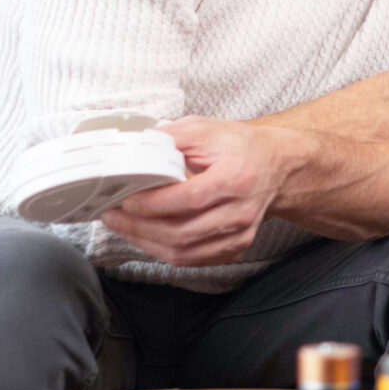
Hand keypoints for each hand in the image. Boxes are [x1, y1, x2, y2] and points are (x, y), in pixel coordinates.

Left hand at [101, 117, 293, 267]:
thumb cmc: (238, 146)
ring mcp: (240, 234)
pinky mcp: (236, 247)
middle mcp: (241, 211)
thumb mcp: (205, 129)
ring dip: (146, 242)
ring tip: (123, 226)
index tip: (125, 200)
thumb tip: (131, 150)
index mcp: (237, 177)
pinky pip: (193, 260)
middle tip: (112, 215)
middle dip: (139, 227)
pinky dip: (163, 251)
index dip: (153, 204)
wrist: (276, 166)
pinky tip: (146, 236)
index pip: (189, 199)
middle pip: (183, 232)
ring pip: (184, 252)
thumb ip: (169, 138)